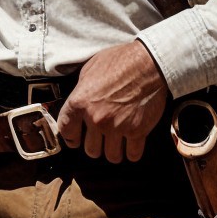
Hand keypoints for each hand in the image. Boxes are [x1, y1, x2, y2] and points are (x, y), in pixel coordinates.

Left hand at [54, 39, 169, 162]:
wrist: (149, 63)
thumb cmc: (120, 61)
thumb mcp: (89, 70)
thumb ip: (81, 91)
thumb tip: (79, 101)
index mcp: (80, 102)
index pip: (66, 130)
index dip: (70, 137)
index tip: (74, 139)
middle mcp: (96, 118)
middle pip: (90, 149)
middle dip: (95, 145)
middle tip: (100, 139)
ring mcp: (117, 127)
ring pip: (111, 156)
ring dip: (113, 151)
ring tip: (116, 144)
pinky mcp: (138, 131)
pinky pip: (132, 154)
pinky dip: (132, 153)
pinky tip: (131, 146)